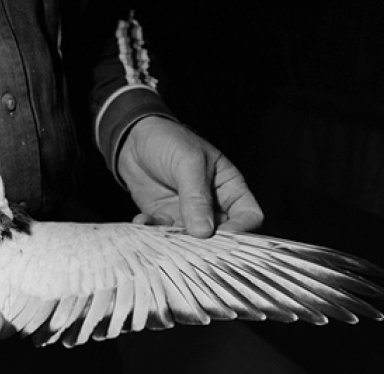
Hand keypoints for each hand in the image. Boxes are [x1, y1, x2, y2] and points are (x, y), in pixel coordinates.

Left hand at [118, 116, 263, 237]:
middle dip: (207, 243)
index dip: (242, 230)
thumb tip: (204, 232)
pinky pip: (164, 234)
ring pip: (192, 240)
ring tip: (161, 232)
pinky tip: (142, 221)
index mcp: (230, 187)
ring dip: (177, 241)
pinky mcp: (166, 218)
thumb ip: (197, 197)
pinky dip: (153, 232)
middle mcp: (213, 205)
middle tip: (189, 243)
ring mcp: (189, 214)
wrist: (134, 138)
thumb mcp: (188, 163)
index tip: (222, 238)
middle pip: (222, 235)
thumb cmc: (169, 140)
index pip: (249, 215)